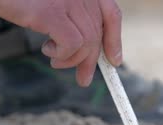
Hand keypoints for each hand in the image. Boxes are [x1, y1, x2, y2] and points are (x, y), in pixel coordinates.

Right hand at [0, 0, 122, 86]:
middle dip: (91, 61)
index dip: (114, 40)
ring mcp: (69, 1)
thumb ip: (74, 21)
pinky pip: (72, 44)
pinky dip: (62, 54)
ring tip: (55, 59)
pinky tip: (48, 49)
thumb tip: (91, 54)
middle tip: (83, 79)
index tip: (114, 61)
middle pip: (97, 33)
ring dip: (72, 59)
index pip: (112, 14)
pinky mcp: (52, 13)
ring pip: (87, 42)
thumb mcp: (55, 8)